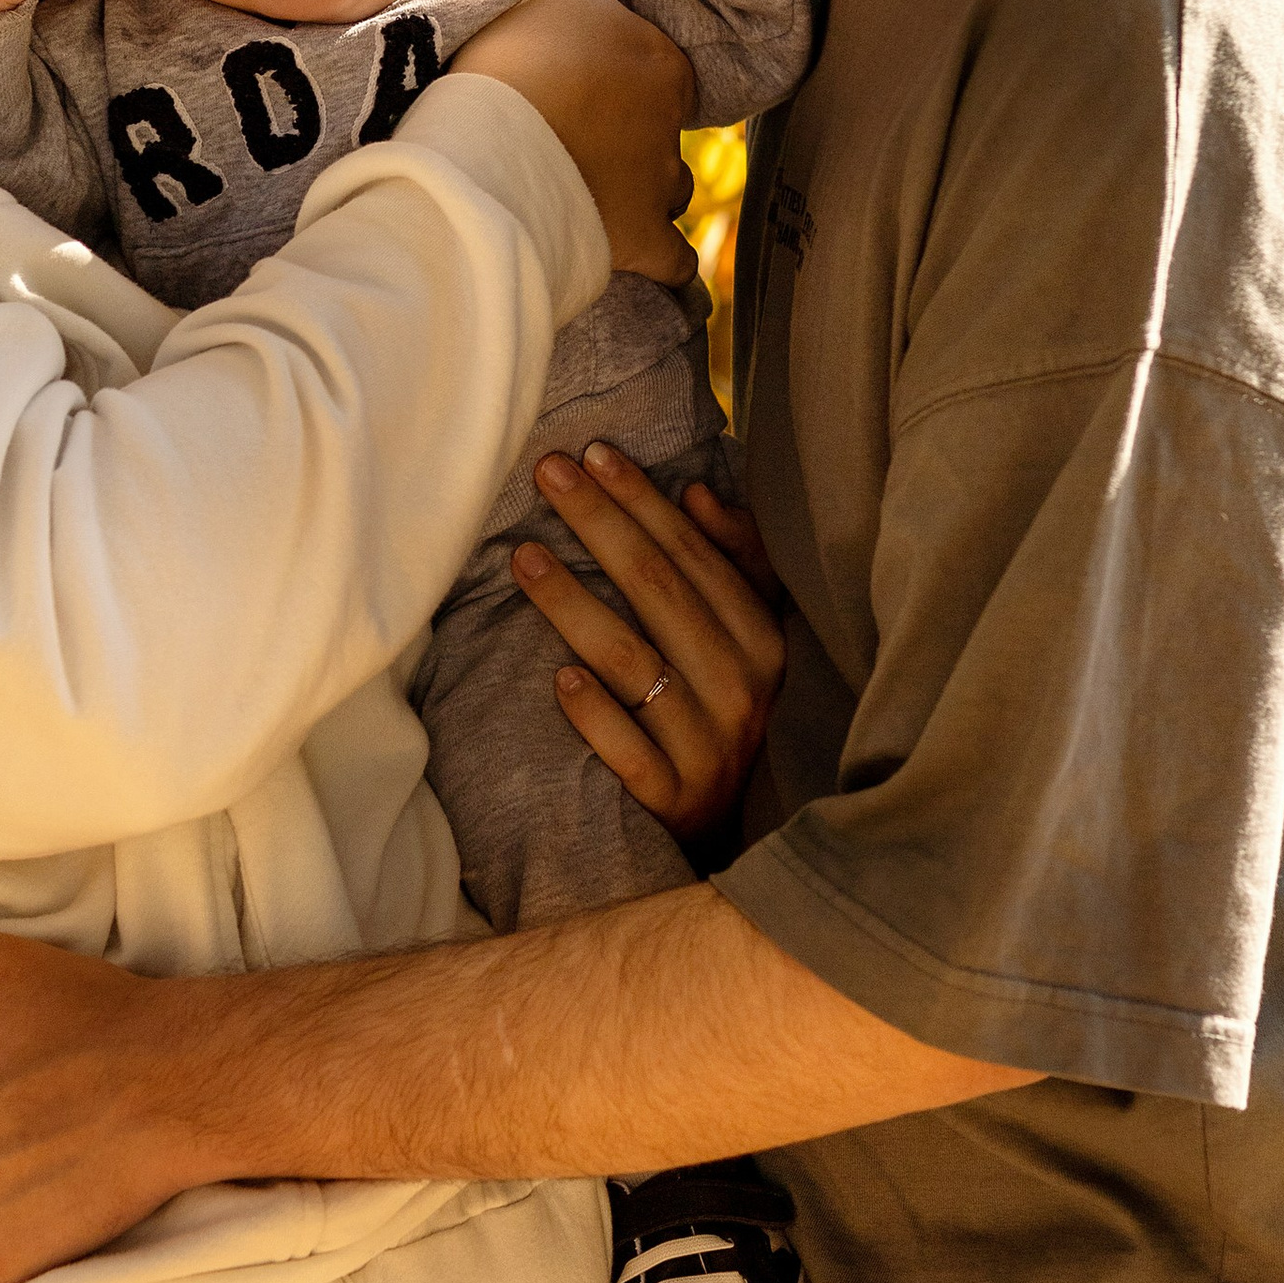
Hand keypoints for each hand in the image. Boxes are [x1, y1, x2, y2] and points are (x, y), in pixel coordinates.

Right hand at [449, 0, 697, 281]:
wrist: (491, 154)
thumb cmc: (513, 65)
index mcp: (659, 63)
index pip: (666, 75)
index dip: (629, 85)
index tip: (588, 95)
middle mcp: (671, 124)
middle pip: (665, 131)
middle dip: (635, 138)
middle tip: (580, 142)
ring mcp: (658, 186)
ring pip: (671, 190)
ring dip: (645, 193)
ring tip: (595, 196)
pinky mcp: (643, 242)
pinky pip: (675, 261)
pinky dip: (666, 263)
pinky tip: (651, 265)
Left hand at [511, 445, 784, 841]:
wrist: (720, 829)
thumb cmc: (717, 707)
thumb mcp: (743, 634)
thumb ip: (733, 560)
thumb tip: (699, 492)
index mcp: (761, 638)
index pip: (693, 554)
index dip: (642, 500)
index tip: (592, 453)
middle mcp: (742, 686)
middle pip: (659, 591)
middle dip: (600, 524)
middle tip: (546, 474)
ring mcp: (707, 745)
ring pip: (633, 661)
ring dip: (573, 603)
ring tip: (522, 557)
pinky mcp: (671, 798)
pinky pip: (628, 751)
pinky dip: (594, 714)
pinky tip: (557, 678)